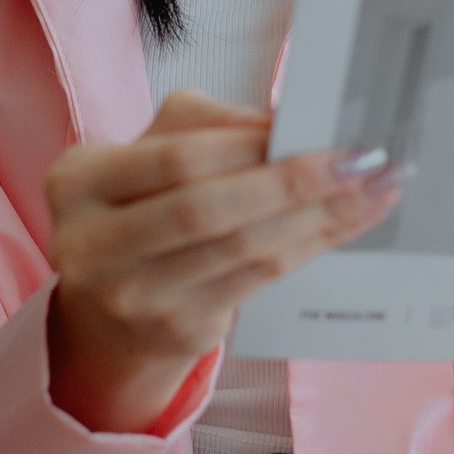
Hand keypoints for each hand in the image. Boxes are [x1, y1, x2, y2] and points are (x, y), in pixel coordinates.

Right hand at [44, 90, 408, 434]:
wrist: (106, 311)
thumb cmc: (137, 208)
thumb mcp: (149, 150)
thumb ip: (208, 126)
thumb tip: (290, 122)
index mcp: (79, 182)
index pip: (175, 159)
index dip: (248, 144)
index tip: (311, 125)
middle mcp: (94, 246)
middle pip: (208, 209)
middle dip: (293, 182)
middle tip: (359, 159)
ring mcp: (135, 298)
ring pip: (244, 249)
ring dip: (320, 216)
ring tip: (373, 187)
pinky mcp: (178, 331)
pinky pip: (260, 281)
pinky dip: (312, 246)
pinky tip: (347, 222)